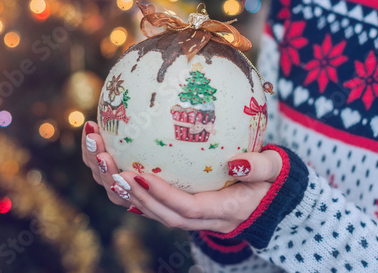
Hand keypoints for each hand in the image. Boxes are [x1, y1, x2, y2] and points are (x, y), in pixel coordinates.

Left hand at [82, 121, 282, 233]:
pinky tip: (110, 162)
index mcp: (223, 211)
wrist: (268, 197)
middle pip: (160, 214)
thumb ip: (262, 167)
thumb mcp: (276, 169)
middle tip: (109, 167)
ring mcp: (190, 214)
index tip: (137, 174)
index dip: (160, 195)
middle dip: (132, 194)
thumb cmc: (271, 180)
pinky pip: (152, 200)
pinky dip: (130, 186)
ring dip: (123, 189)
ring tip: (101, 158)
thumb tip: (238, 163)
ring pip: (151, 210)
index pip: (186, 209)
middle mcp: (202, 218)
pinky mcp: (181, 204)